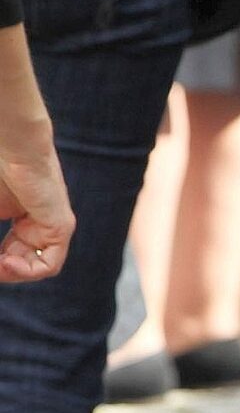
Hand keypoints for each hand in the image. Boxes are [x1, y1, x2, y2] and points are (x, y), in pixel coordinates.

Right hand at [0, 32, 70, 284]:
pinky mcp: (61, 225)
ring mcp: (51, 222)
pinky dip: (28, 270)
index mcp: (18, 212)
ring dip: (13, 272)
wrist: (11, 140)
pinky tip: (7, 262)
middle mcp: (36, 219)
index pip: (10, 249)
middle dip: (4, 268)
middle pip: (22, 258)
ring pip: (36, 264)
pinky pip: (50, 263)